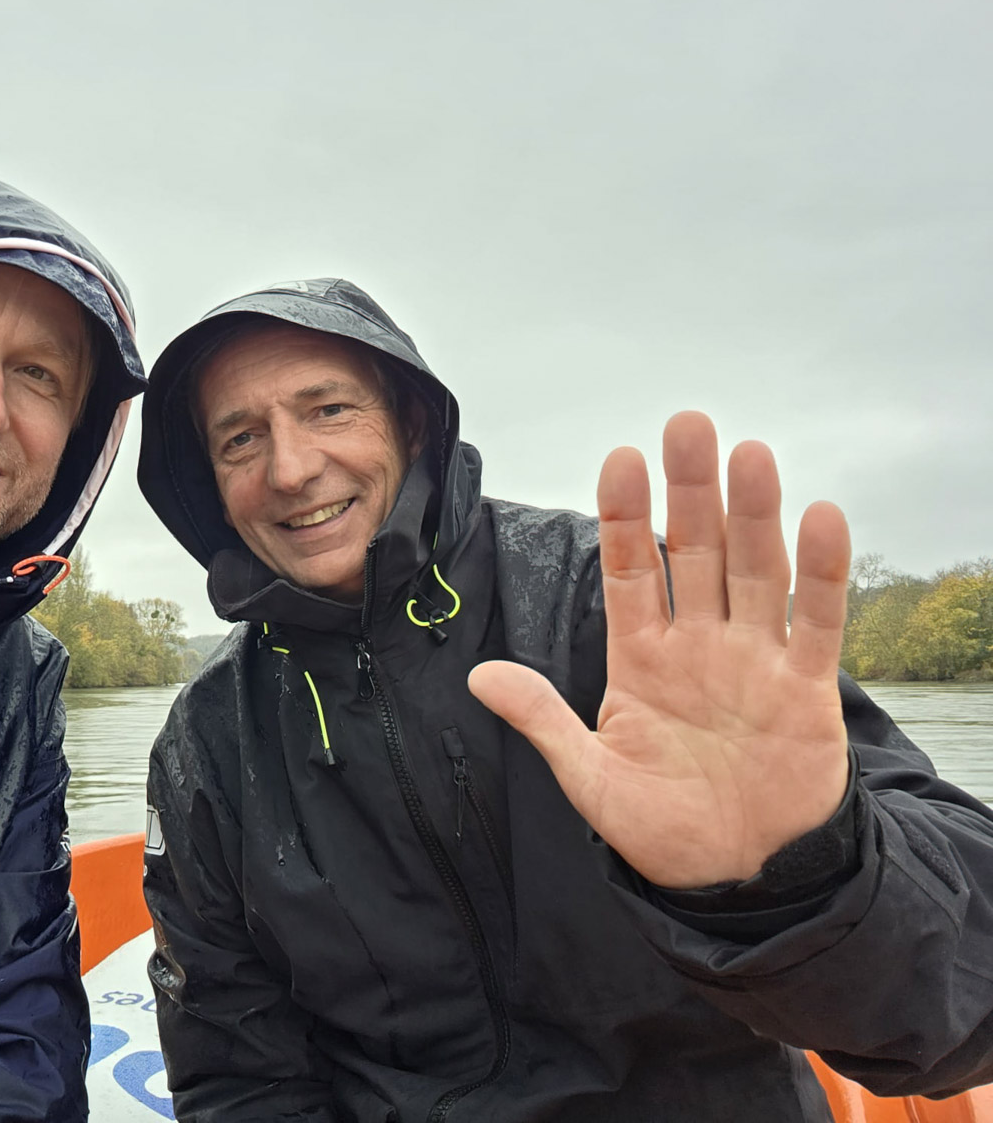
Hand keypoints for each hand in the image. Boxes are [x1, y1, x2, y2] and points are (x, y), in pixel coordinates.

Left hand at [468, 412, 851, 888]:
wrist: (733, 876)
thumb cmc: (658, 828)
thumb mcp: (589, 778)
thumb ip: (544, 720)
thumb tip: (478, 677)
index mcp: (641, 657)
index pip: (630, 570)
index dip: (626, 516)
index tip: (621, 458)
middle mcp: (699, 644)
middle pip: (697, 552)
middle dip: (691, 492)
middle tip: (687, 424)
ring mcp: (755, 660)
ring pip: (756, 571)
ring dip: (754, 514)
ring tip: (748, 453)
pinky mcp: (806, 689)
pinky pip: (816, 621)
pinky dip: (822, 573)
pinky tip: (821, 517)